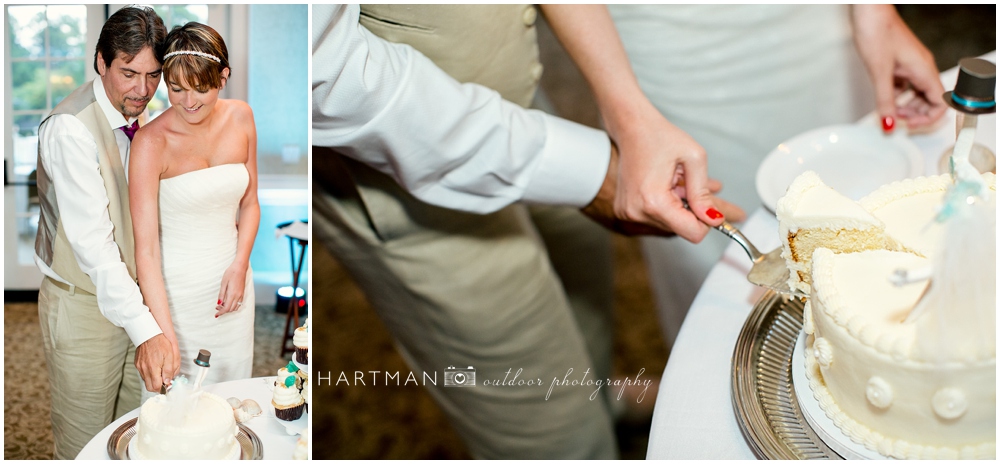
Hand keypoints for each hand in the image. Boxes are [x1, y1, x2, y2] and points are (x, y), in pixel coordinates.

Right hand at [135, 333, 176, 392]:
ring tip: (161, 372)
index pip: (156, 387)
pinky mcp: (137, 364)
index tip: (168, 384)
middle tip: (165, 381)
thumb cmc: (160, 342)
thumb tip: (168, 381)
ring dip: (154, 380)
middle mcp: (144, 369)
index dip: (163, 388)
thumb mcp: (170, 356)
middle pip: (150, 387)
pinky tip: (155, 368)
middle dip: (158, 387)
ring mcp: (140, 367)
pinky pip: (143, 374)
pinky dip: (150, 374)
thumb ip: (169, 370)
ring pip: (146, 381)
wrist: (149, 333)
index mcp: (152, 368)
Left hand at [216, 262, 247, 317]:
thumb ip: (222, 294)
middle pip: (231, 309)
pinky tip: (228, 301)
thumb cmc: (231, 273)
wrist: (240, 267)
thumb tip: (219, 303)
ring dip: (228, 308)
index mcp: (232, 294)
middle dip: (223, 310)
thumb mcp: (223, 283)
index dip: (220, 313)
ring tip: (221, 304)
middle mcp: (238, 296)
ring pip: (235, 307)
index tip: (216, 315)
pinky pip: (238, 303)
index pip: (226, 308)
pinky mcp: (243, 293)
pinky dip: (233, 305)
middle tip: (216, 307)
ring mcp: (241, 295)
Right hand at [596, 104, 743, 240]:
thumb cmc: (659, 136)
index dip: (707, 220)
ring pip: (669, 223)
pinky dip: (667, 204)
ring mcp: (629, 213)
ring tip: (677, 181)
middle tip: (691, 184)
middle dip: (692, 210)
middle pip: (680, 228)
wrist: (631, 127)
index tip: (710, 205)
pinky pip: (656, 217)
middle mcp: (637, 212)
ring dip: (679, 206)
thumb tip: (714, 218)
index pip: (692, 232)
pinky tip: (667, 185)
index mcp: (654, 201)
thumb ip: (703, 193)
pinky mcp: (626, 210)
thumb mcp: (693, 159)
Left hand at [851, 5, 945, 129]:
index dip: (927, 118)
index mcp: (924, 71)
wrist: (869, 12)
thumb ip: (885, 101)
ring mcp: (912, 65)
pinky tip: (885, 98)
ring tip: (888, 110)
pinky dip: (898, 95)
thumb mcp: (879, 73)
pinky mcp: (901, 63)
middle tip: (895, 119)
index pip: (940, 103)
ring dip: (906, 106)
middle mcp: (922, 68)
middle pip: (929, 100)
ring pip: (917, 93)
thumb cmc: (877, 33)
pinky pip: (906, 85)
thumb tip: (889, 124)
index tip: (908, 125)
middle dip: (915, 114)